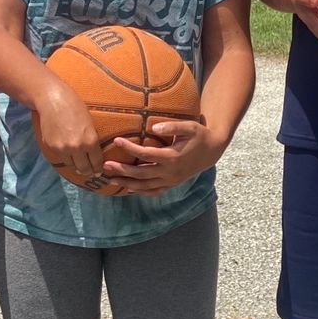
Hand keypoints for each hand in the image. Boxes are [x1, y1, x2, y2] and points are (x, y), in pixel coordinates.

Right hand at [33, 80, 103, 182]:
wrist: (52, 99)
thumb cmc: (74, 106)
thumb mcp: (89, 123)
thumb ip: (91, 140)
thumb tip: (94, 153)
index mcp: (90, 140)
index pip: (96, 162)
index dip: (98, 168)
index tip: (98, 171)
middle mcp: (77, 148)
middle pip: (84, 169)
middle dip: (88, 172)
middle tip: (90, 173)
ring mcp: (63, 149)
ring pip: (72, 166)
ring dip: (76, 166)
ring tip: (79, 165)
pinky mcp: (52, 147)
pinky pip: (61, 158)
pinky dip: (66, 158)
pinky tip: (68, 155)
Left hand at [101, 118, 222, 194]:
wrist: (212, 151)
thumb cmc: (199, 135)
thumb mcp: (190, 127)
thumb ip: (172, 126)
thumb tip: (154, 126)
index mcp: (172, 157)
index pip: (145, 154)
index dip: (130, 148)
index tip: (116, 140)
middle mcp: (170, 172)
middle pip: (141, 174)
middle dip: (122, 170)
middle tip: (105, 165)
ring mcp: (170, 181)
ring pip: (145, 186)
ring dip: (126, 183)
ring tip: (109, 179)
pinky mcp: (172, 184)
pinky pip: (153, 192)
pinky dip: (140, 192)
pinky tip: (128, 189)